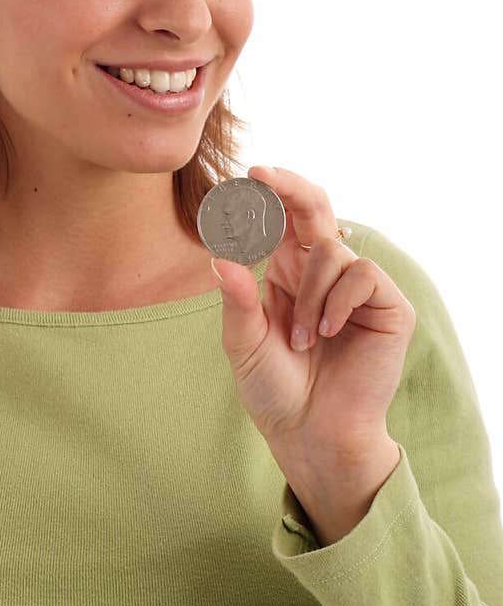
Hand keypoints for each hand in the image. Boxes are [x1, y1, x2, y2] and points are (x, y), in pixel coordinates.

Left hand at [211, 165, 415, 484]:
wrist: (310, 433)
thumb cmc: (275, 390)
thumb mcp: (244, 343)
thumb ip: (236, 300)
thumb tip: (218, 255)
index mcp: (287, 274)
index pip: (279, 220)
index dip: (261, 198)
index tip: (235, 181)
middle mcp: (322, 273)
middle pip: (314, 208)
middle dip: (289, 185)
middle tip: (261, 172)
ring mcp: (357, 288)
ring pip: (330, 250)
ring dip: (307, 294)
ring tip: (302, 340)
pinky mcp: (388, 306)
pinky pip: (361, 274)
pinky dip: (336, 301)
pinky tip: (328, 332)